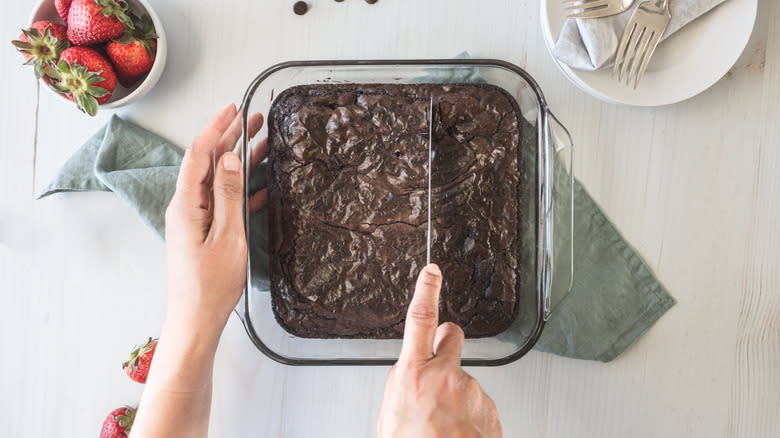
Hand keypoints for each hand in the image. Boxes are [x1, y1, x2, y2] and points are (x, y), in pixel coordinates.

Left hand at [164, 103, 267, 335]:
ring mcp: (195, 219)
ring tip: (261, 142)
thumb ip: (229, 196)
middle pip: (208, 164)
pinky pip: (223, 201)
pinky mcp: (205, 232)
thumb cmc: (210, 286)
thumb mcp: (227, 237)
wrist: (196, 320)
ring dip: (238, 161)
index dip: (215, 129)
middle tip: (253, 118)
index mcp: (186, 205)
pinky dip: (241, 188)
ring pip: (218, 180)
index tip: (232, 109)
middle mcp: (186, 208)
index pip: (198, 155)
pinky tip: (259, 184)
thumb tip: (230, 159)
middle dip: (229, 138)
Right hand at [377, 264, 502, 437]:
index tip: (433, 272)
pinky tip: (458, 431)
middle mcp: (445, 375)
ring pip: (464, 379)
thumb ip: (404, 384)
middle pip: (453, 333)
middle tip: (441, 360)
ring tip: (445, 424)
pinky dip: (470, 415)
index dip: (427, 290)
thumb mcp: (391, 414)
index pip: (421, 318)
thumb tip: (411, 374)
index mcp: (413, 374)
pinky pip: (478, 403)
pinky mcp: (489, 407)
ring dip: (456, 394)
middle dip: (448, 338)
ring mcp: (471, 390)